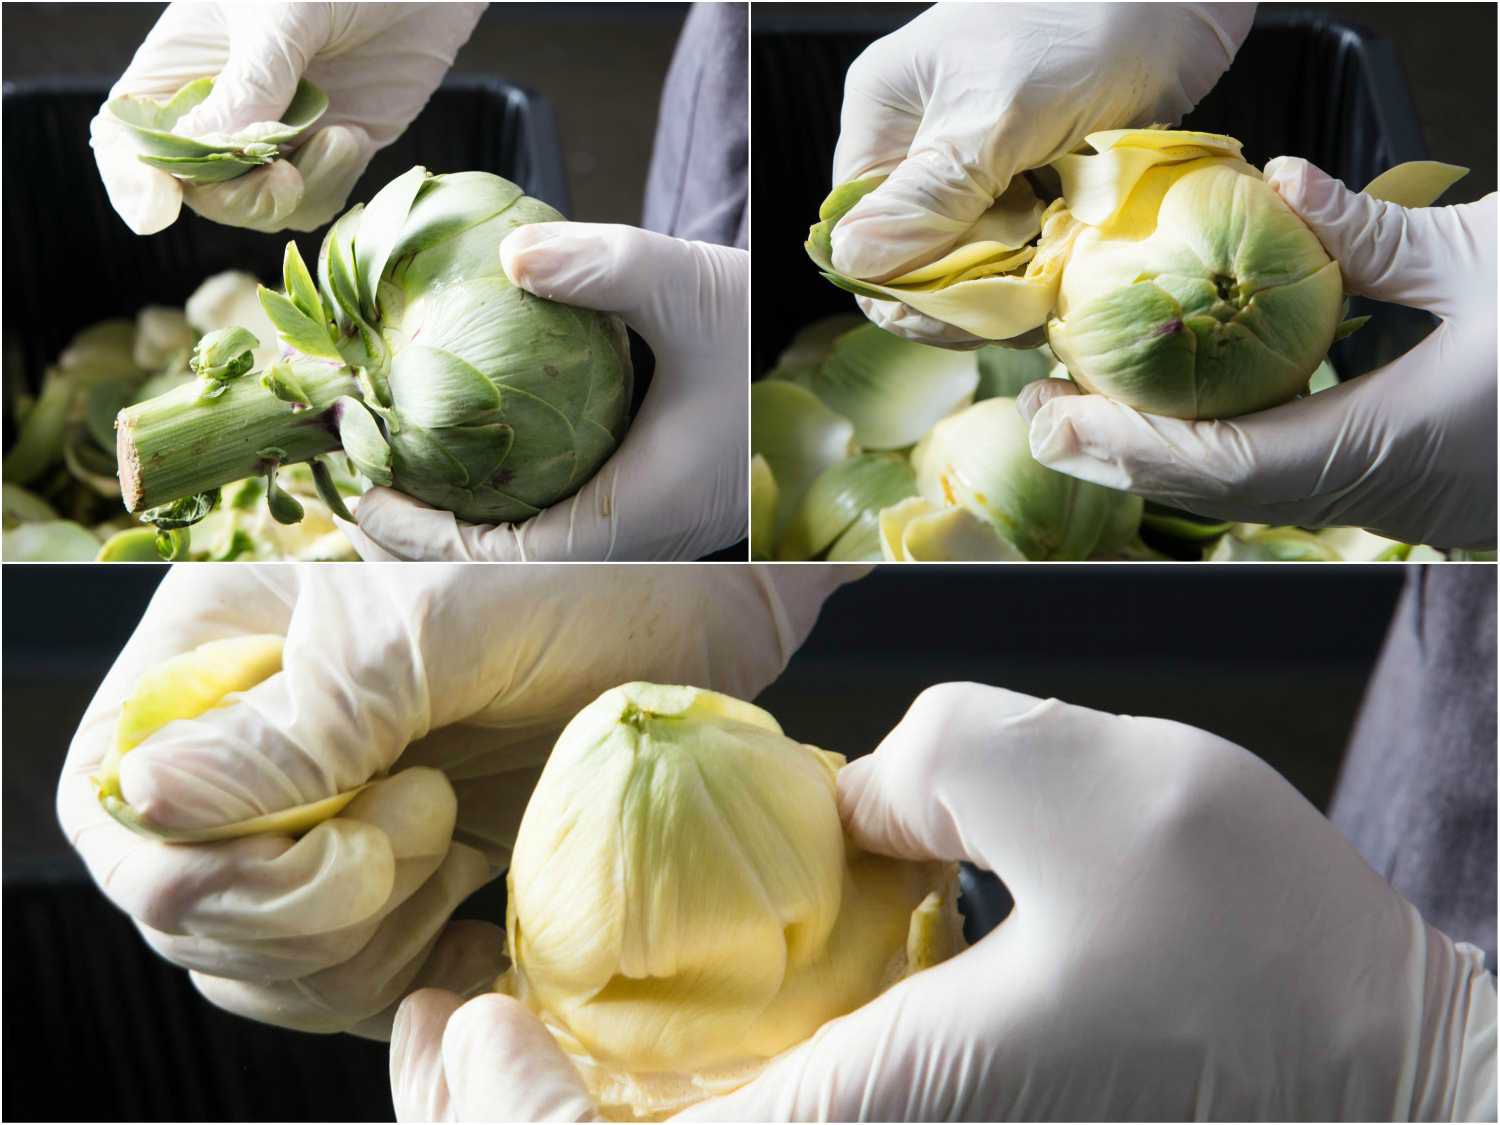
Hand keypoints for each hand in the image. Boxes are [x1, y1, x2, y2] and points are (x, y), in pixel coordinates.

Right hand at [58, 564, 854, 1037]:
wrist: (691, 629)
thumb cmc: (582, 594)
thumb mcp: (444, 633)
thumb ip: (306, 716)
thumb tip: (145, 797)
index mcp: (219, 650)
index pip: (119, 803)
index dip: (212, 871)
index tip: (356, 849)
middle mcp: (244, 740)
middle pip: (184, 903)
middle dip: (312, 906)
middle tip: (433, 820)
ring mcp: (311, 816)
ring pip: (258, 961)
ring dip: (365, 942)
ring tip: (459, 843)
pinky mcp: (383, 878)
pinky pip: (339, 983)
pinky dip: (404, 975)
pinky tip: (475, 920)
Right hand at [91, 2, 482, 234]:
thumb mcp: (286, 11)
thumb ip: (251, 80)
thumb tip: (202, 149)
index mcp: (181, 61)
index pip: (126, 135)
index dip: (132, 178)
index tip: (159, 212)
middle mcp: (221, 104)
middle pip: (198, 188)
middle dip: (237, 198)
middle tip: (282, 180)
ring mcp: (277, 130)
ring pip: (259, 205)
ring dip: (296, 195)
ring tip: (341, 140)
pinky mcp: (331, 147)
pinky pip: (315, 198)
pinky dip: (334, 184)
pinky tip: (357, 138)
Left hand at [344, 224, 748, 560]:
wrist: (826, 368)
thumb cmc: (769, 341)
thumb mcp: (699, 290)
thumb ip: (610, 266)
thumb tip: (512, 256)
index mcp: (641, 516)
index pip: (505, 562)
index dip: (421, 540)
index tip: (362, 495)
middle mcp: (634, 540)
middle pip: (500, 577)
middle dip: (418, 543)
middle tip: (352, 488)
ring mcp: (637, 531)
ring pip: (522, 557)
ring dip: (449, 528)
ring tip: (385, 478)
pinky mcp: (638, 510)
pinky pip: (548, 527)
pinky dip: (489, 506)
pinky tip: (456, 459)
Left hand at [391, 683, 1496, 1120]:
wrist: (1391, 1063)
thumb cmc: (1263, 946)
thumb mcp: (1091, 784)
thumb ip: (933, 750)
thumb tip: (850, 797)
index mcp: (879, 1120)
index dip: (504, 1112)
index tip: (464, 1015)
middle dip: (504, 1123)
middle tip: (444, 1021)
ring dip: (578, 1114)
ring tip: (505, 1022)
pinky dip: (683, 1095)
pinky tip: (650, 1025)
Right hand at [831, 2, 1253, 344]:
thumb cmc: (1080, 28)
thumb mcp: (998, 119)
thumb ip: (929, 197)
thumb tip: (852, 264)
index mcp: (885, 119)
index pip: (859, 230)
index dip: (894, 284)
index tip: (947, 316)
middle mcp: (921, 146)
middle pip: (911, 256)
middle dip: (956, 295)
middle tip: (1011, 312)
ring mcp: (977, 167)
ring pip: (967, 263)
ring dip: (1004, 292)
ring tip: (1044, 302)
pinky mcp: (1031, 181)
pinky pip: (1016, 250)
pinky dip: (1037, 273)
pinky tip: (1062, 285)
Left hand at [1021, 161, 1498, 549]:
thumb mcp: (1497, 258)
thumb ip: (1381, 236)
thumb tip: (1288, 187)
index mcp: (1392, 448)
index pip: (1221, 464)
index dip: (1128, 446)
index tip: (1053, 420)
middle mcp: (1385, 492)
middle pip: (1223, 487)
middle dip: (1127, 454)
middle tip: (1047, 413)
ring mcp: (1406, 498)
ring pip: (1258, 487)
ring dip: (1174, 451)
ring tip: (1101, 407)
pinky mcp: (1421, 482)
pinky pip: (1302, 474)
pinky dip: (1235, 443)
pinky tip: (1203, 405)